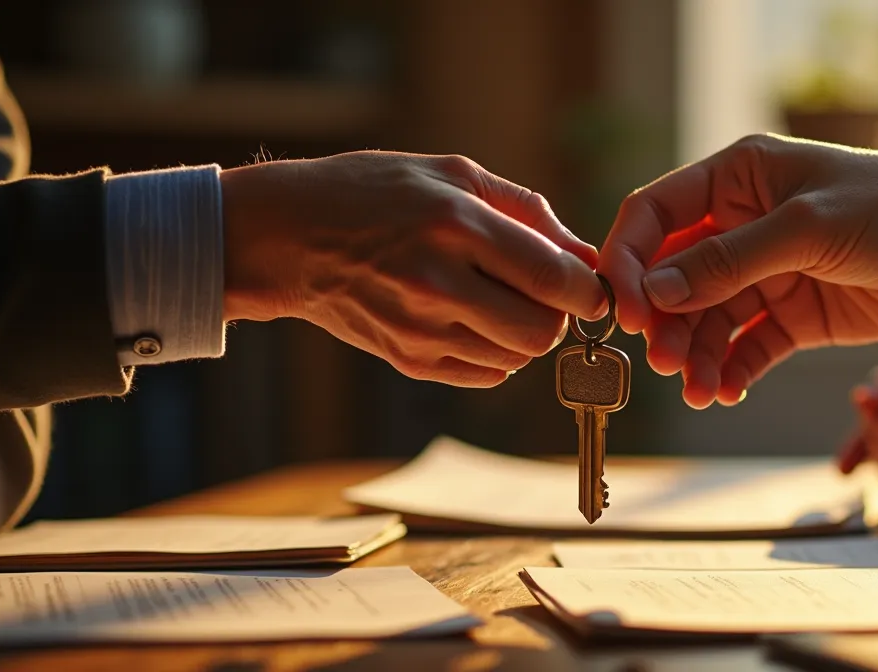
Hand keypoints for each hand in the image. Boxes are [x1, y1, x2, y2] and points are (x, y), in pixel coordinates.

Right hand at [219, 151, 605, 386]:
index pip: (554, 279)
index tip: (589, 284)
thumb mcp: (453, 174)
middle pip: (543, 333)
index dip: (588, 290)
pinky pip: (485, 374)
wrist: (288, 236)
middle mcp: (438, 283)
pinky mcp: (407, 360)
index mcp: (455, 225)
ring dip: (525, 334)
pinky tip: (473, 319)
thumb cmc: (376, 192)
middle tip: (543, 292)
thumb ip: (528, 213)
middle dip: (559, 316)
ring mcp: (419, 329)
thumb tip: (587, 256)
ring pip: (518, 358)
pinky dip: (496, 353)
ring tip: (499, 298)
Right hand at [598, 135, 877, 408]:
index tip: (625, 310)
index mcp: (739, 178)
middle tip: (665, 361)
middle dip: (664, 321)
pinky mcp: (794, 315)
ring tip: (698, 389)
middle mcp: (743, 224)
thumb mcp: (808, 227)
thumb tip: (654, 292)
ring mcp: (768, 272)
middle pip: (674, 276)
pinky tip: (725, 392)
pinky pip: (747, 346)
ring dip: (696, 355)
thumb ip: (730, 261)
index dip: (629, 260)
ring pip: (708, 320)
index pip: (655, 215)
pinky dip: (732, 370)